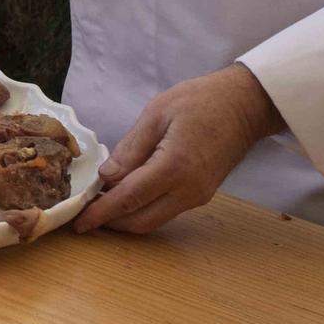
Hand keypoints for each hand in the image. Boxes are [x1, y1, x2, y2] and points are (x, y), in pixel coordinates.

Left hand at [73, 64, 284, 234]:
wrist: (244, 105)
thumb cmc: (200, 101)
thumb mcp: (157, 114)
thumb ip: (131, 148)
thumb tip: (107, 177)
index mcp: (174, 167)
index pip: (129, 198)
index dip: (101, 213)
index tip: (79, 222)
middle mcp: (188, 190)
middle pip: (141, 220)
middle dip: (111, 222)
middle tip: (84, 214)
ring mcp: (198, 196)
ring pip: (155, 219)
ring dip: (126, 218)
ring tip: (100, 205)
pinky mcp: (202, 194)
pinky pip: (167, 210)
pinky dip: (143, 209)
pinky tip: (126, 195)